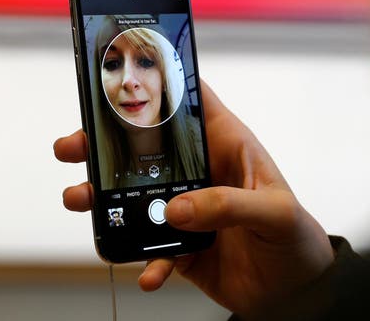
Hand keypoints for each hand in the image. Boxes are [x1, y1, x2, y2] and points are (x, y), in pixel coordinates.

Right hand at [54, 81, 333, 319]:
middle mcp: (199, 172)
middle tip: (73, 148)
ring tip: (82, 200)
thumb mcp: (275, 212)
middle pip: (144, 147)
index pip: (190, 102)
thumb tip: (176, 209)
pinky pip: (149, 249)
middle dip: (103, 144)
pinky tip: (147, 273)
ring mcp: (185, 208)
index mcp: (225, 146)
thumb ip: (229, 205)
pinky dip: (142, 260)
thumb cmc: (296, 238)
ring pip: (134, 195)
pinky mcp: (179, 244)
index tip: (118, 77)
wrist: (295, 292)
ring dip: (104, 198)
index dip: (158, 82)